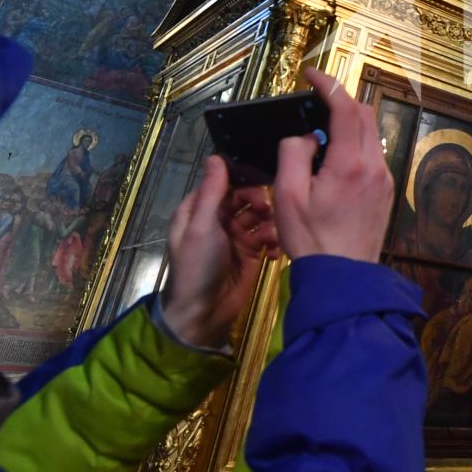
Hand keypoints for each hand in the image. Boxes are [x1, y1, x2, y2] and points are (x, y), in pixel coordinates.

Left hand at [161, 155, 262, 347]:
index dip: (242, 179)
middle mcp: (218, 219)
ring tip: (272, 235)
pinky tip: (274, 252)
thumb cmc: (197, 267)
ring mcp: (236, 237)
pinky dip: (273, 242)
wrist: (203, 314)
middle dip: (259, 201)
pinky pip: (267, 238)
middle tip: (267, 210)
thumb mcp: (202, 226)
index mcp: (199, 209)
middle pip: (245, 198)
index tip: (263, 178)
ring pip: (260, 217)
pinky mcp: (251, 254)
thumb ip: (212, 192)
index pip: (224, 183)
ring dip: (269, 223)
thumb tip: (217, 157)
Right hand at [273, 67, 393, 261]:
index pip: (346, 107)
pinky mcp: (385, 191)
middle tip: (314, 100)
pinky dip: (354, 144)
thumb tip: (306, 135)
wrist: (343, 277)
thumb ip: (294, 153)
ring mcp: (383, 179)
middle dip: (340, 100)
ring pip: (370, 133)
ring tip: (319, 133)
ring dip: (348, 123)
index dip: (329, 85)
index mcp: (350, 164)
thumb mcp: (287, 195)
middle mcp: (374, 167)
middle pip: (364, 114)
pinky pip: (372, 154)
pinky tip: (332, 160)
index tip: (312, 75)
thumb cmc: (312, 241)